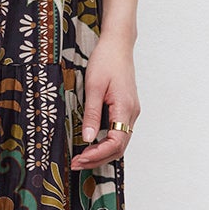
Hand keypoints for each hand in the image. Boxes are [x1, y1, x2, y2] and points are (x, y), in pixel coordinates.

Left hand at [70, 34, 139, 169]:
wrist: (117, 45)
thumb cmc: (106, 61)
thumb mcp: (93, 87)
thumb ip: (91, 114)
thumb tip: (87, 138)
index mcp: (125, 108)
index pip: (115, 142)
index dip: (98, 154)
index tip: (80, 159)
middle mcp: (132, 113)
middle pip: (119, 147)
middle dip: (98, 159)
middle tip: (76, 164)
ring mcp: (131, 111)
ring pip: (120, 142)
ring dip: (102, 153)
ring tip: (81, 158)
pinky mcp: (126, 109)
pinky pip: (118, 132)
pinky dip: (105, 143)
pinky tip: (91, 144)